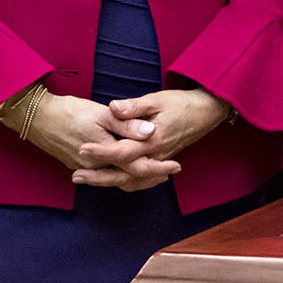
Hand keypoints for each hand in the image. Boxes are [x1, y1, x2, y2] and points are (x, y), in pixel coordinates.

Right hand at [24, 94, 174, 191]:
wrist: (36, 117)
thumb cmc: (69, 111)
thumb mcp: (101, 113)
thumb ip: (126, 123)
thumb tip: (150, 131)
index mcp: (102, 153)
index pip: (136, 167)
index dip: (158, 167)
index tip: (176, 166)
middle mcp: (93, 167)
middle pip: (128, 179)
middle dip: (151, 177)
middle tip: (171, 172)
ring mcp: (85, 168)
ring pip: (116, 179)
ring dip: (137, 178)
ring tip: (157, 174)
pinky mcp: (79, 165)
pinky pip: (105, 176)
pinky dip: (121, 174)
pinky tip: (130, 168)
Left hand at [81, 87, 229, 187]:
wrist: (206, 112)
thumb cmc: (181, 104)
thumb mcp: (157, 99)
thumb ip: (134, 106)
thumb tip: (113, 108)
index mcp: (153, 140)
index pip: (123, 151)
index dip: (102, 151)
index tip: (82, 148)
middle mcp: (155, 155)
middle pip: (124, 174)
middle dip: (99, 177)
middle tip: (76, 176)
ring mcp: (158, 161)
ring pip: (132, 181)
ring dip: (108, 182)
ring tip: (86, 180)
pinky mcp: (160, 161)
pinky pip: (141, 179)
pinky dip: (125, 183)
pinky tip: (111, 180)